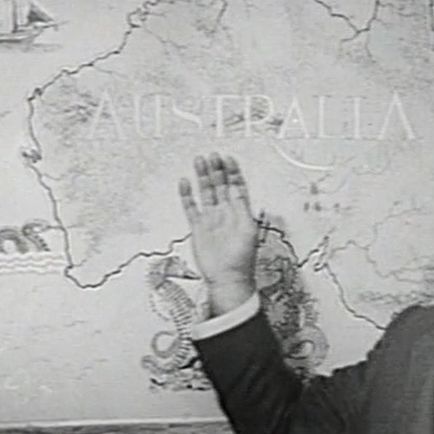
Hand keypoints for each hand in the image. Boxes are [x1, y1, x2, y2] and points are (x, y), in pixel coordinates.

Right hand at [179, 154, 259, 315]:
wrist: (227, 278)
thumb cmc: (242, 258)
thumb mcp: (248, 229)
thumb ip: (242, 207)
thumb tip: (238, 188)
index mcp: (240, 212)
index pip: (237, 186)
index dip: (233, 172)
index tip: (228, 158)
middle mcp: (225, 213)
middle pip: (220, 185)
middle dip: (216, 170)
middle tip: (212, 155)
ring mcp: (211, 219)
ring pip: (206, 192)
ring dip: (202, 177)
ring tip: (199, 161)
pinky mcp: (198, 228)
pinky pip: (191, 207)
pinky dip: (187, 195)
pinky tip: (185, 182)